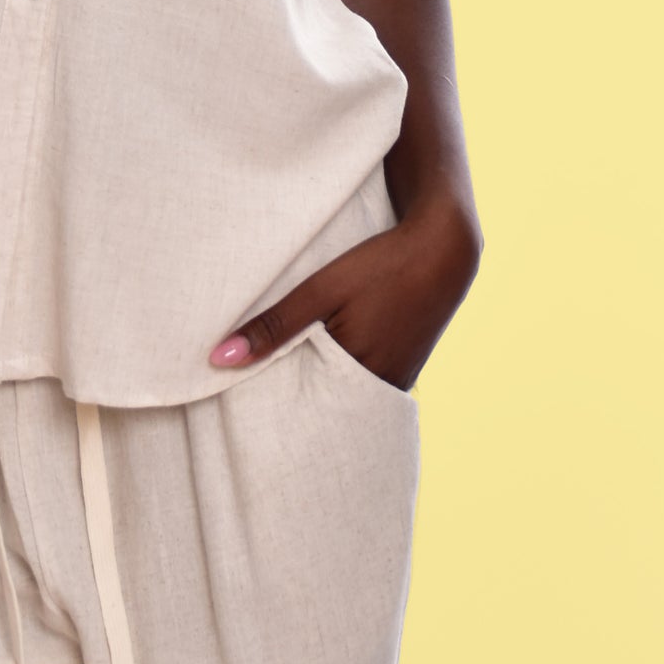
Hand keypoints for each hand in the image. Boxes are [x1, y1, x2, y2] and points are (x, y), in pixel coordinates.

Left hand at [207, 207, 480, 391]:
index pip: (302, 412)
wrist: (444, 249)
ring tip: (285, 385)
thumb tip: (219, 359)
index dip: (274, 414)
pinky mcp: (404, 366)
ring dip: (319, 390)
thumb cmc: (381, 266)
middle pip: (325, 409)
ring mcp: (397, 378)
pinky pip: (366, 383)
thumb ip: (273, 325)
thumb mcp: (321, 290)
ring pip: (345, 396)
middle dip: (295, 406)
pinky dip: (343, 378)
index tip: (243, 415)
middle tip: (257, 407)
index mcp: (356, 375)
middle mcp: (380, 386)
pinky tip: (325, 363)